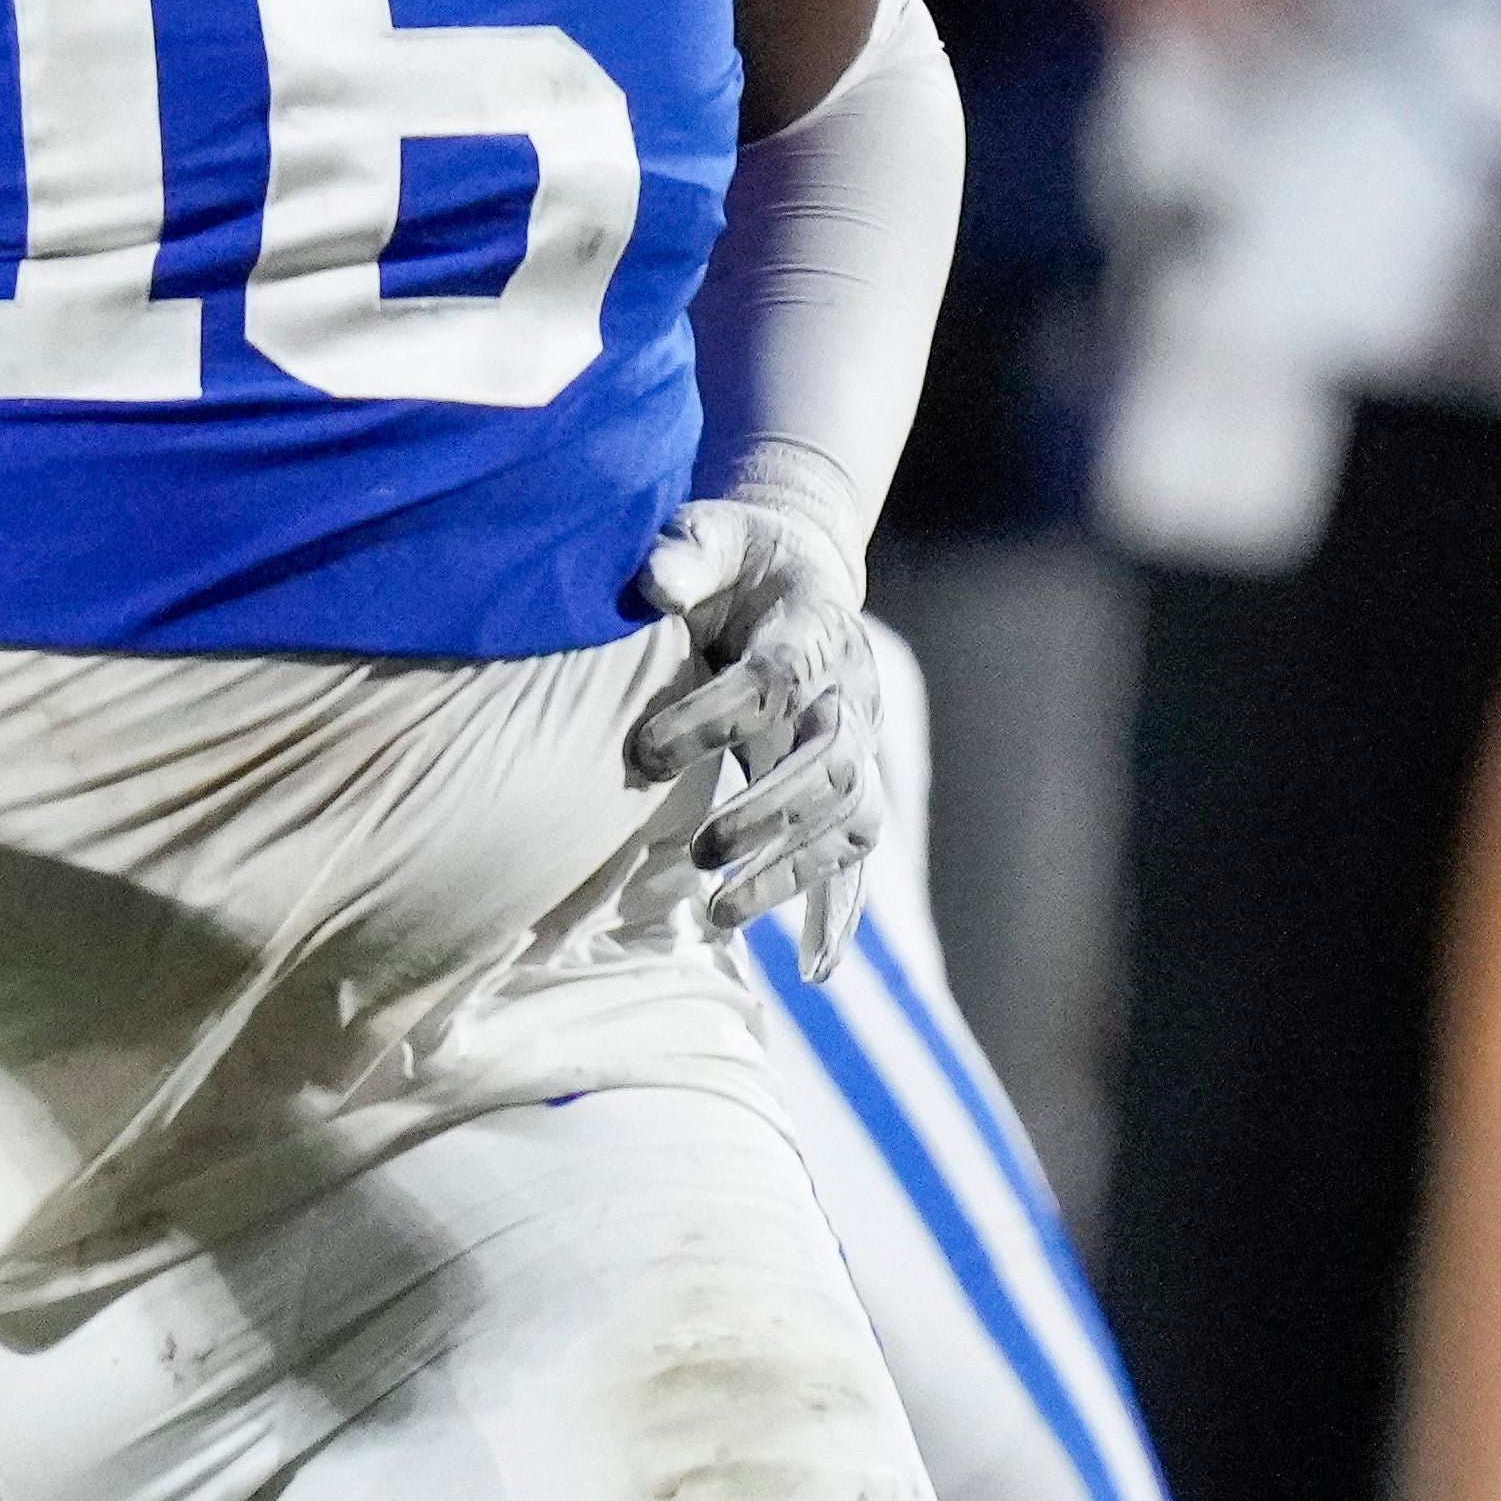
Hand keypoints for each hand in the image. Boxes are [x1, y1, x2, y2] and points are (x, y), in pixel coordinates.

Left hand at [634, 501, 875, 976]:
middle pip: (827, 764)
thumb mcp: (712, 532)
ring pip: (847, 821)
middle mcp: (847, 693)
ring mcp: (857, 743)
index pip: (772, 679)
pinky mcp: (851, 783)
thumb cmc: (736, 558)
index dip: (713, 716)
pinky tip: (813, 968)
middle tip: (701, 851)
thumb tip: (654, 581)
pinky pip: (856, 855)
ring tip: (719, 916)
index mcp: (812, 626)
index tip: (642, 751)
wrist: (795, 570)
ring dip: (791, 872)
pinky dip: (838, 911)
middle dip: (768, 812)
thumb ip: (685, 551)